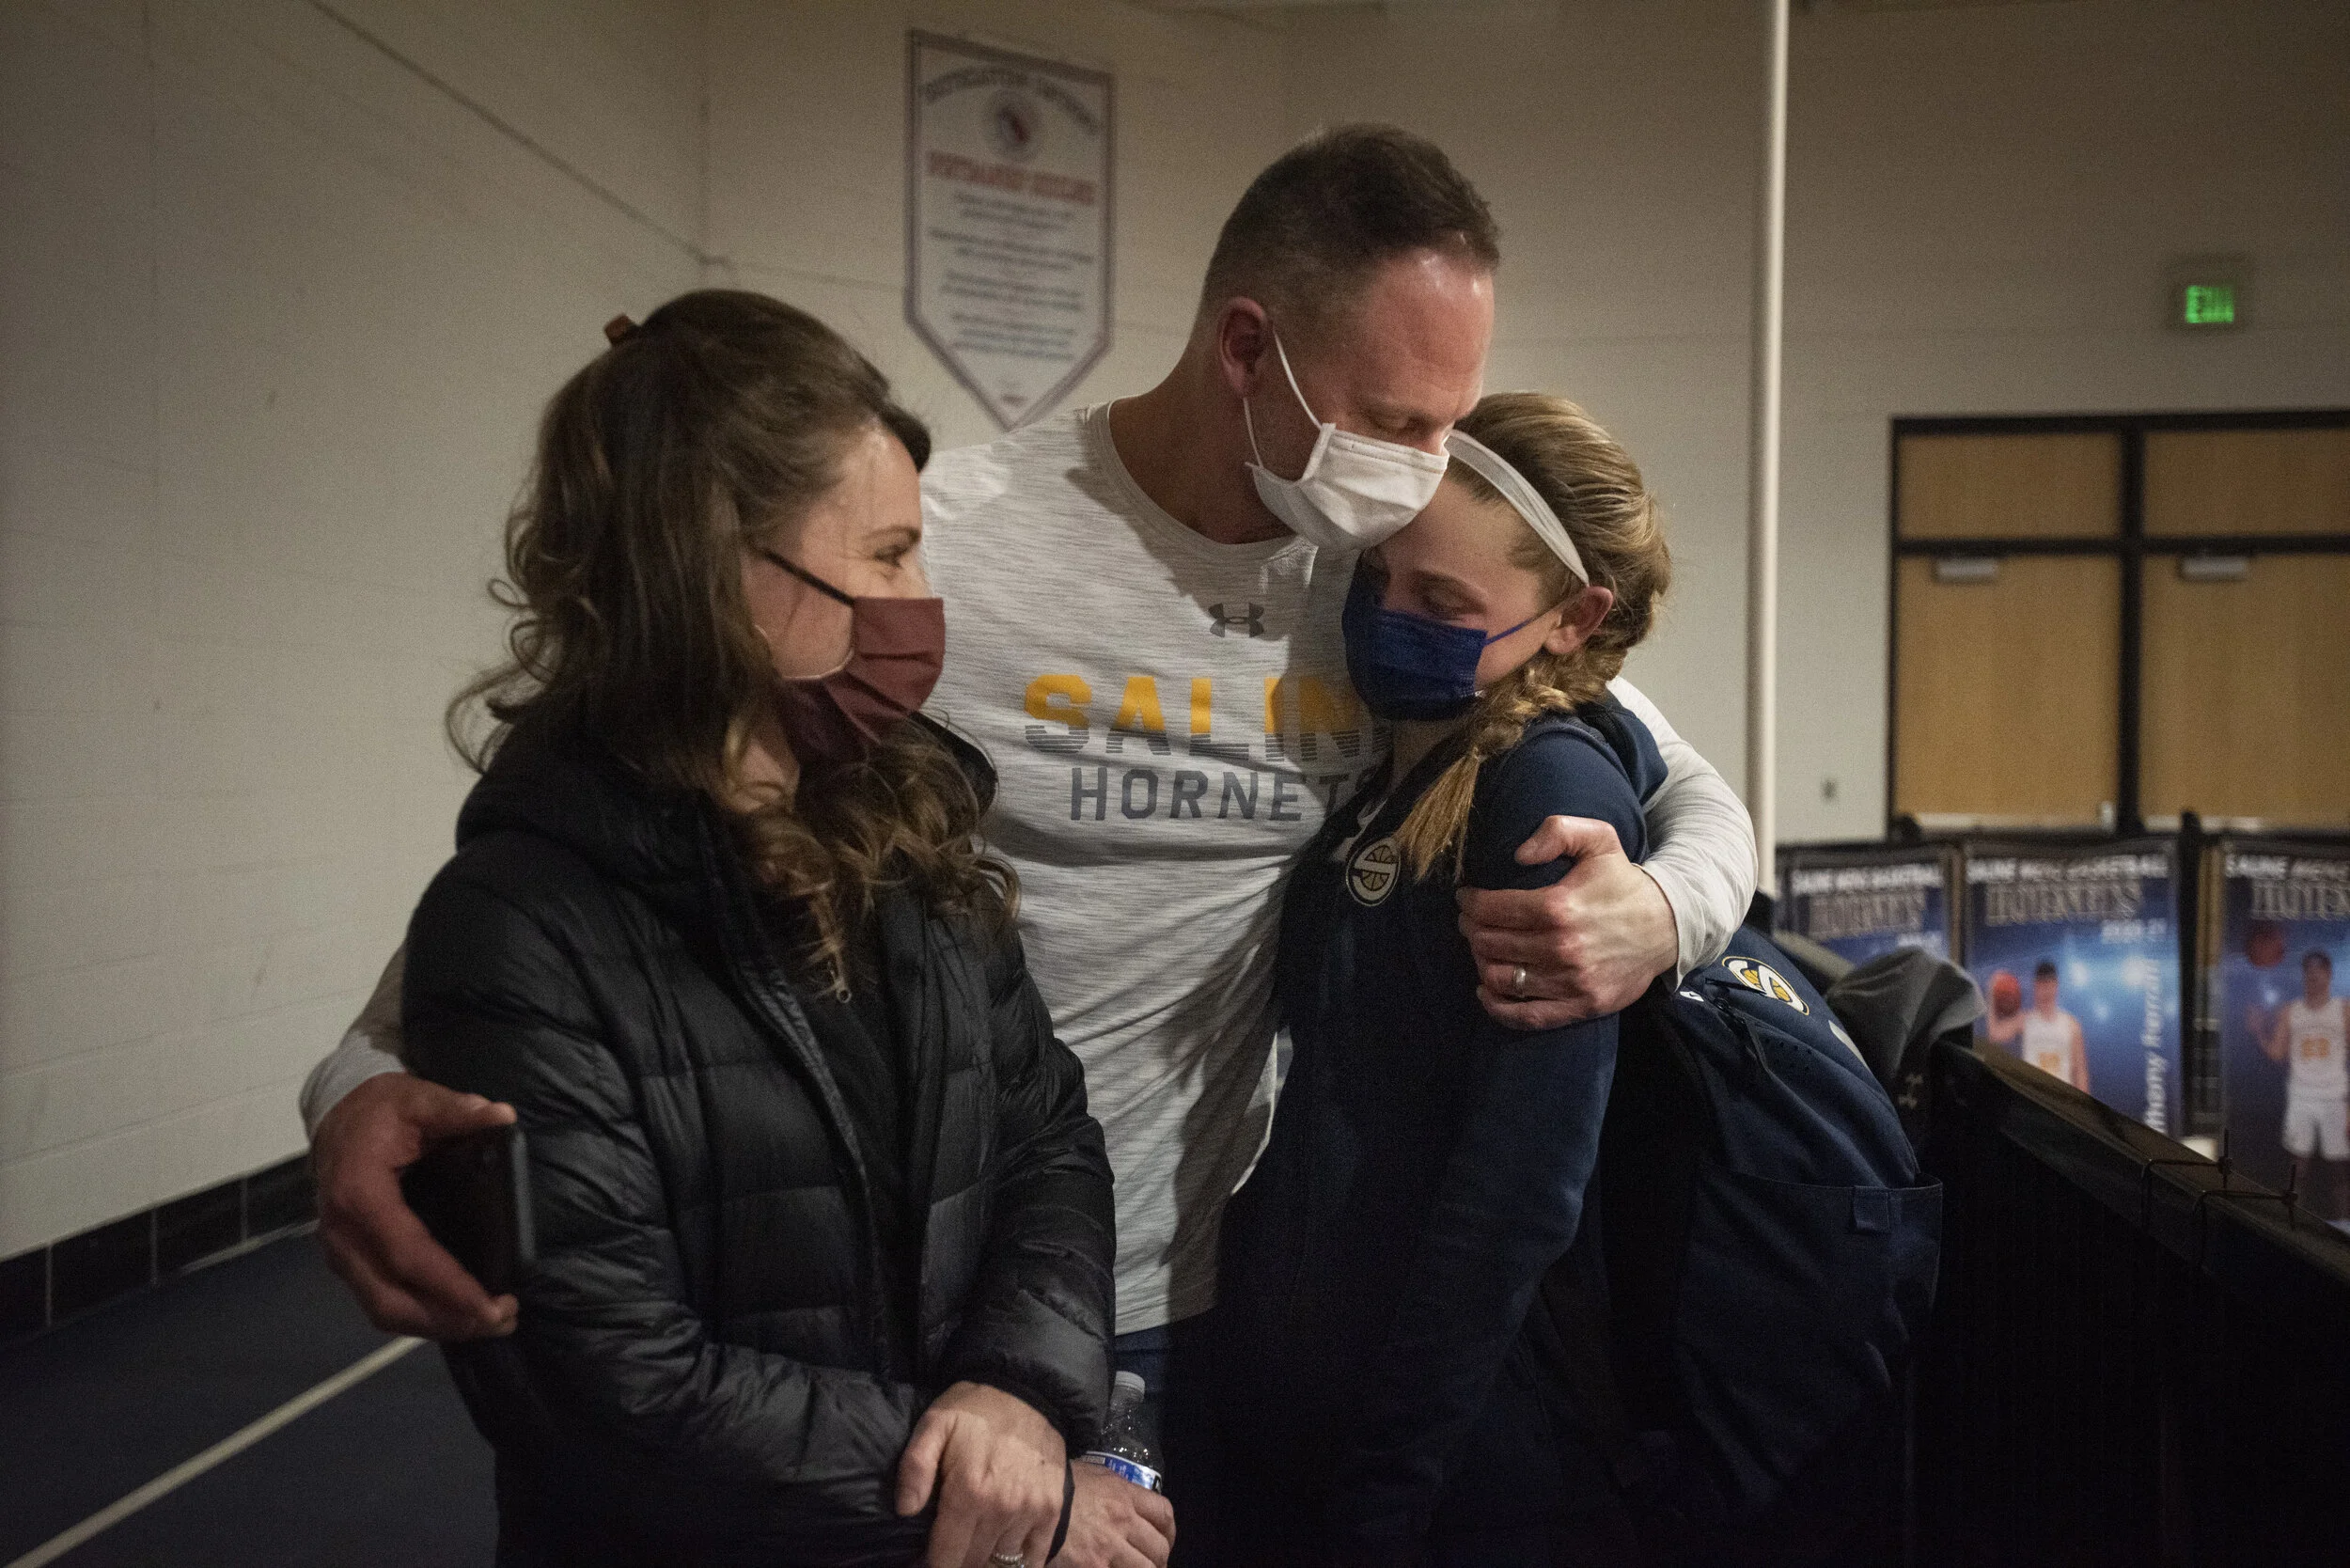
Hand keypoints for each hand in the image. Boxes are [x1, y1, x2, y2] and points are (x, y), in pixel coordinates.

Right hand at [313, 1073, 519, 1339]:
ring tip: (490, 1323)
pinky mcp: (350, 1261)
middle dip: (448, 1319)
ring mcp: (341, 1253)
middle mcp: (343, 1236)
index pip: (406, 1255)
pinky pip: (381, 1301)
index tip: (491, 1304)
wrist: (337, 1116)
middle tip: (503, 1320)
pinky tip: (458, 1314)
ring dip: (436, 1325)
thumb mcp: (417, 1098)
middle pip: (391, 1300)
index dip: (448, 1287)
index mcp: (359, 1197)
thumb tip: (500, 1115)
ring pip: (383, 1310)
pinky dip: (420, 1315)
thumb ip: (457, 1109)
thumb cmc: (380, 1111)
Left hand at [897, 1381, 1068, 1567]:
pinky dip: (1018, 1561)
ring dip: (985, 1559)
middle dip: (956, 1560)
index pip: (945, 1558)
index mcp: (968, 1493)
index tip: (924, 1559)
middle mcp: (1001, 1509)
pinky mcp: (1052, 1510)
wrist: (1029, 1391)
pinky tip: (1003, 1549)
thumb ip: (914, 1467)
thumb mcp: (934, 1424)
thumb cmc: (975, 1410)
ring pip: (1001, 1562)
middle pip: (972, 1563)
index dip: (930, 1564)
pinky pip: (1034, 1558)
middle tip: (948, 1546)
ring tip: (974, 1542)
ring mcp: (1031, 1511)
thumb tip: (905, 1511)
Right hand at [1049, 1461, 1173, 1567]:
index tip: (1164, 1539)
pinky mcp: (1094, 1566)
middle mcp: (1123, 1520)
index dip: (1169, 1531)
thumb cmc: (1059, 1487)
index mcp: (1124, 1495)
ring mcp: (1110, 1546)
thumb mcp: (1094, 1477)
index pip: (1164, 1513)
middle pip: (1159, 1547)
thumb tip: (1127, 1506)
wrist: (1028, 1501)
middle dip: (1159, 1559)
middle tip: (1152, 1564)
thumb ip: (1117, 1492)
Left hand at [1456, 815, 1677, 1029]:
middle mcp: (1562, 948)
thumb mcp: (1599, 839)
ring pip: (1501, 978)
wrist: (1668, 927)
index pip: (1492, 909)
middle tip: (1470, 922)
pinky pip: (1527, 1016)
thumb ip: (1558, 831)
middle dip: (1471, 930)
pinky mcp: (1581, 1006)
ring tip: (1481, 948)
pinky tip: (1486, 990)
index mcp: (1559, 907)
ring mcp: (1571, 981)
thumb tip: (1518, 855)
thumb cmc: (1623, 883)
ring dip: (1480, 962)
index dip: (1470, 903)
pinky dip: (1497, 1007)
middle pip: (1490, 943)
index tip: (1465, 899)